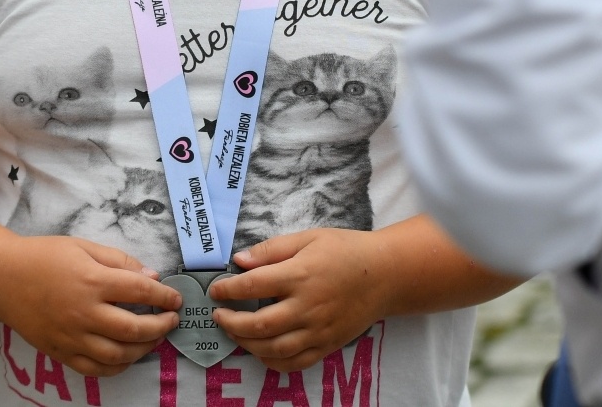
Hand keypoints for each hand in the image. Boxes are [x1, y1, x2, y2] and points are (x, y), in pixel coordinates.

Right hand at [0, 236, 181, 376]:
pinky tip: (128, 356)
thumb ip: (119, 261)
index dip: (164, 295)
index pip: (140, 290)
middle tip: (172, 320)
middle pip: (134, 329)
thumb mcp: (83, 246)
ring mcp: (71, 336)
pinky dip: (117, 367)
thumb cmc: (44, 257)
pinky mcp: (60, 352)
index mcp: (92, 280)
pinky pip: (95, 369)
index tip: (175, 298)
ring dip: (144, 349)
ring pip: (118, 355)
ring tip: (155, 338)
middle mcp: (84, 312)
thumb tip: (151, 275)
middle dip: (161, 326)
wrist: (2, 279)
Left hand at [209, 229, 388, 372]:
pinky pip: (295, 363)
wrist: (385, 275)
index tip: (216, 290)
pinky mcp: (327, 345)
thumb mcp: (308, 238)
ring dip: (246, 344)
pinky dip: (272, 361)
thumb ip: (272, 249)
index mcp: (300, 275)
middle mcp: (307, 306)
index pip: (253, 285)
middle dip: (230, 322)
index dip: (228, 289)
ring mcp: (318, 330)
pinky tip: (260, 350)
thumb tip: (239, 260)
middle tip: (218, 315)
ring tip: (234, 332)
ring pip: (273, 348)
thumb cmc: (345, 250)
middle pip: (258, 325)